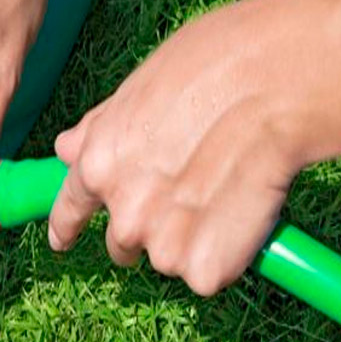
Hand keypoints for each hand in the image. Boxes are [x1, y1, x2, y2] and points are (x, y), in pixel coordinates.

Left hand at [48, 0, 319, 295]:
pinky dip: (229, 253)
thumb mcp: (139, 88)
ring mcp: (162, 247)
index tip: (63, 238)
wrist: (277, 86)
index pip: (70, 207)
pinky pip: (212, 272)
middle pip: (124, 241)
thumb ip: (103, 128)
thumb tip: (68, 147)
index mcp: (99, 165)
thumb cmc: (214, 69)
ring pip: (173, 256)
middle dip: (149, 226)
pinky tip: (247, 210)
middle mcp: (122, 212)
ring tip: (229, 189)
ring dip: (195, 238)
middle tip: (190, 194)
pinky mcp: (205, 271)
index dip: (67, 224)